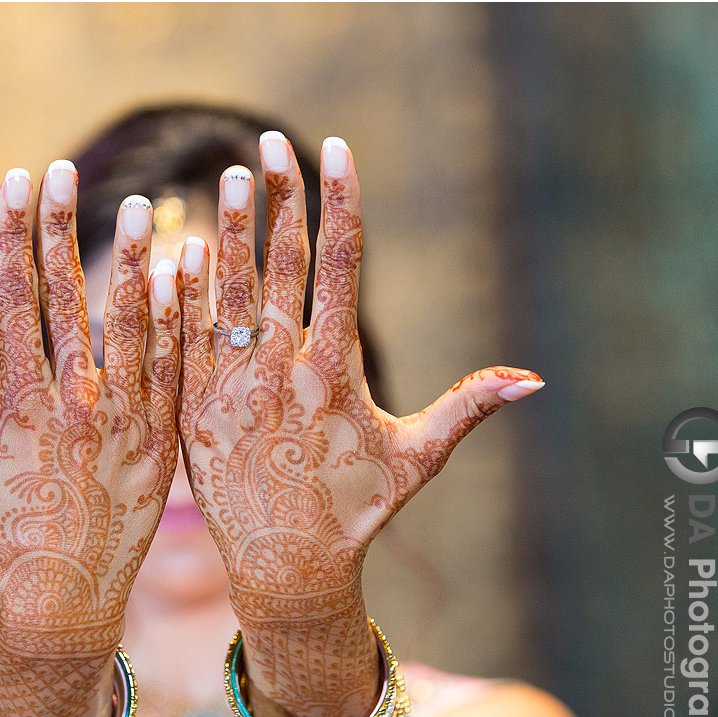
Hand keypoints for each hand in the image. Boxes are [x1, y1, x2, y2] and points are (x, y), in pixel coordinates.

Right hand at [0, 161, 180, 716]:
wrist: (65, 606)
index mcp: (18, 402)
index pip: (13, 296)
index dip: (12, 232)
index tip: (15, 179)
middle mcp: (74, 402)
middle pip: (69, 295)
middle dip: (64, 227)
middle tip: (65, 170)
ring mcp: (124, 419)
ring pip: (133, 323)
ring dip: (133, 259)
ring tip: (139, 205)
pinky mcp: (161, 438)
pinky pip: (174, 365)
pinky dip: (178, 317)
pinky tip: (187, 270)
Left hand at [176, 134, 543, 716]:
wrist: (286, 569)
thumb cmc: (357, 512)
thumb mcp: (418, 458)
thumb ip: (468, 407)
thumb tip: (535, 380)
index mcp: (336, 372)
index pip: (341, 266)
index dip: (339, 202)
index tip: (336, 150)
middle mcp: (282, 373)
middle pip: (281, 267)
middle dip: (278, 200)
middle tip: (270, 146)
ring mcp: (233, 389)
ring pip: (227, 296)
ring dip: (229, 234)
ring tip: (229, 180)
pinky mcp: (195, 410)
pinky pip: (184, 341)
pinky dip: (183, 295)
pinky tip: (181, 250)